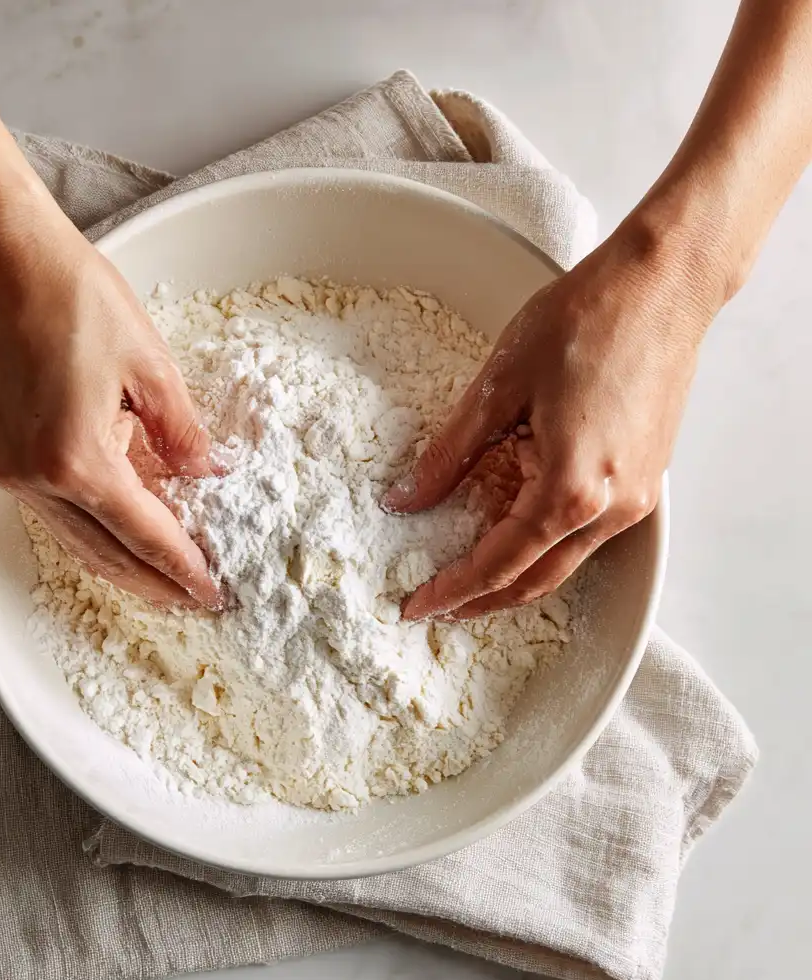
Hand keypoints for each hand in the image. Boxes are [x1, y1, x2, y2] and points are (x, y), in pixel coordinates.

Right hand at [0, 196, 221, 609]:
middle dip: (154, 583)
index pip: (145, 534)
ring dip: (122, 566)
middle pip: (107, 554)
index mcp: (78, 461)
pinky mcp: (3, 456)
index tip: (213, 591)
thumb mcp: (150, 367)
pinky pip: (56, 516)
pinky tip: (119, 537)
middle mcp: (37, 480)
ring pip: (77, 542)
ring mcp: (13, 471)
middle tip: (193, 602)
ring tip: (162, 583)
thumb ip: (184, 434)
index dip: (184, 567)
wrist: (0, 259)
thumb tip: (209, 474)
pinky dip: (93, 533)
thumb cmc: (74, 299)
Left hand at [384, 223, 723, 620]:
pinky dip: (543, 542)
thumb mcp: (498, 388)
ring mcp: (635, 498)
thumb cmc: (586, 322)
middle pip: (535, 579)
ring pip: (563, 561)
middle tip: (438, 605)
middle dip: (482, 600)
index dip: (452, 589)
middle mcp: (611, 509)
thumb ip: (448, 455)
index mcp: (571, 491)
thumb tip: (406, 499)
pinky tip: (512, 529)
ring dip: (514, 576)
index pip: (498, 564)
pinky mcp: (644, 479)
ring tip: (467, 576)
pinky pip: (586, 531)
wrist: (662, 285)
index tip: (415, 604)